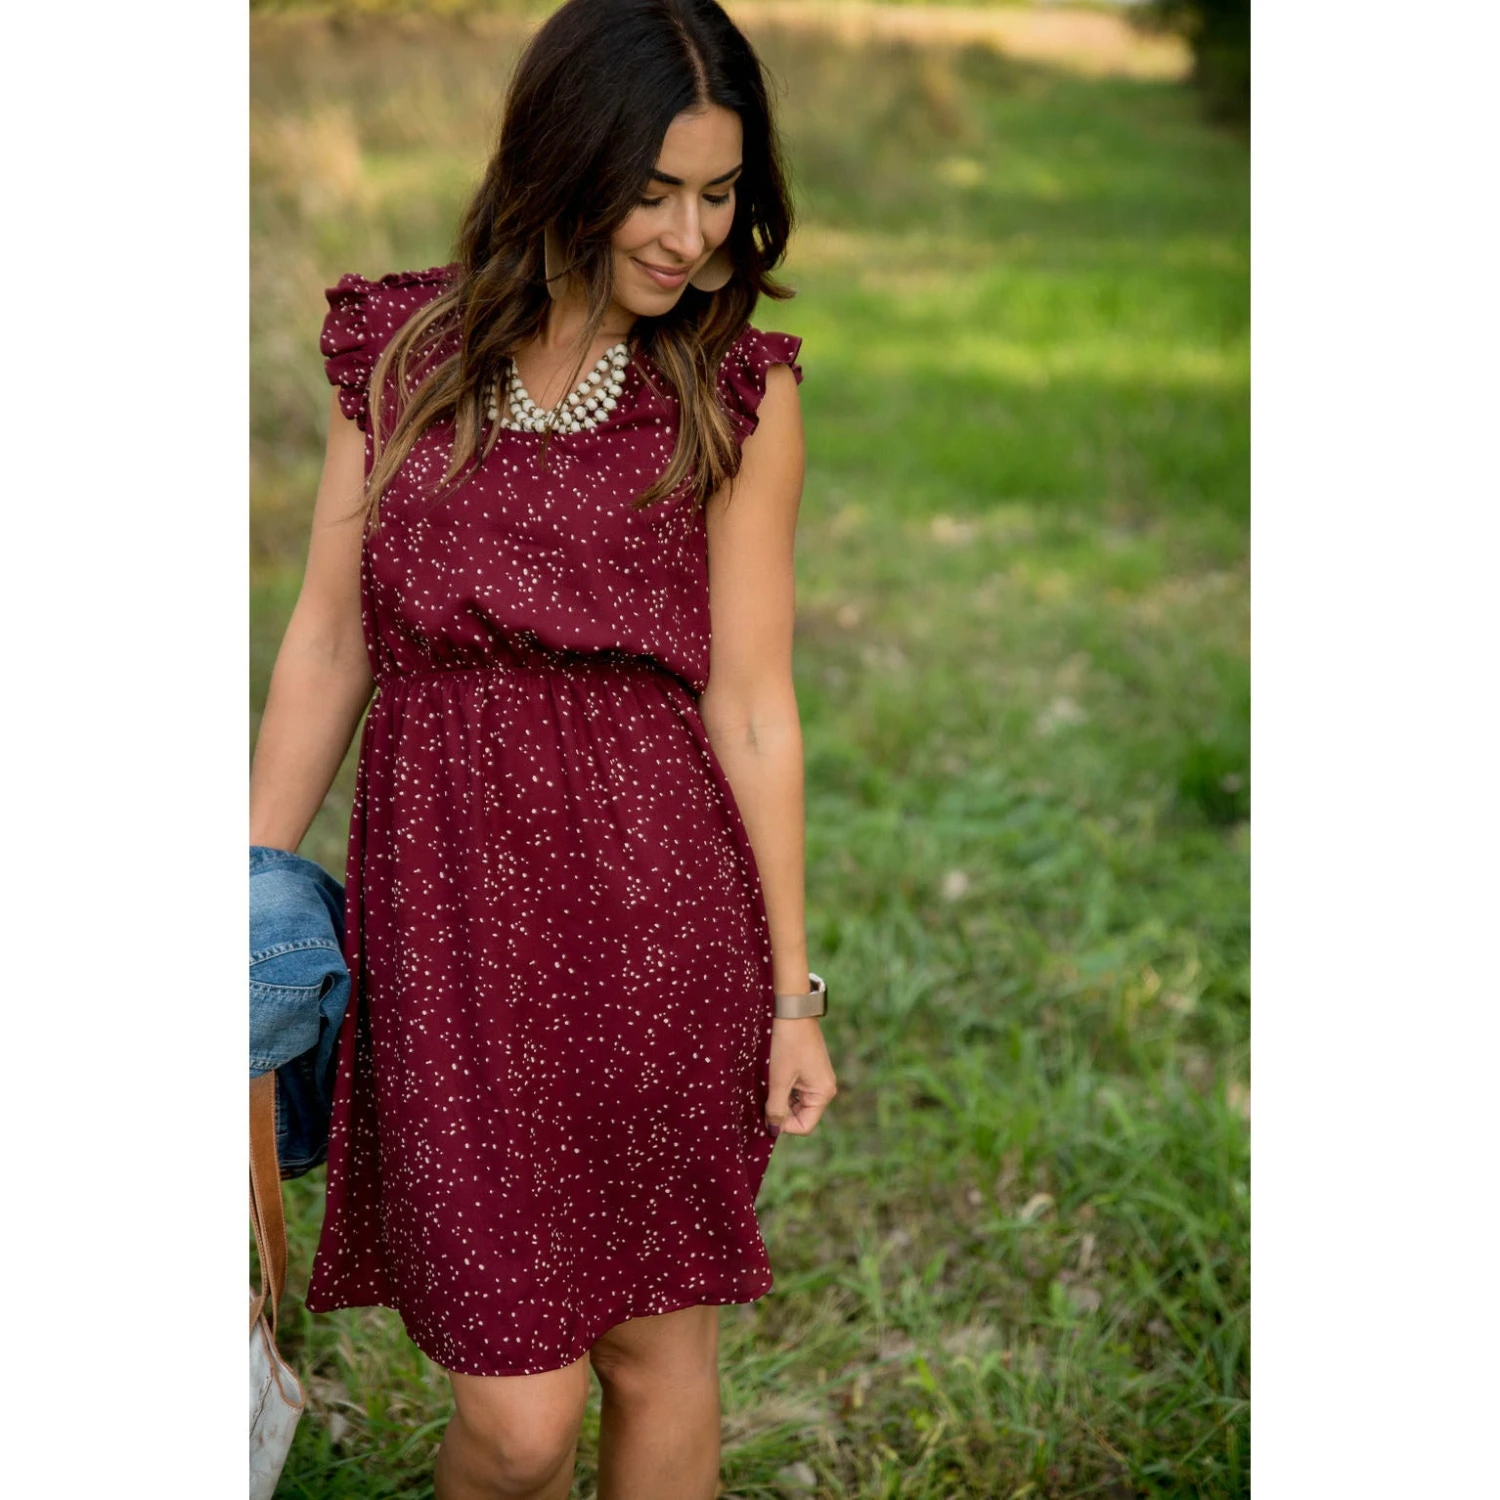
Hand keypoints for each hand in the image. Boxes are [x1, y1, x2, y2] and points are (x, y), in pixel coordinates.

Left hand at [765, 1017, 836, 1138]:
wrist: (790, 1008)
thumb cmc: (786, 1043)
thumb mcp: (778, 1080)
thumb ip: (776, 1108)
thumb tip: (773, 1131)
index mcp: (823, 1093)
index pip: (804, 1126)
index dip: (783, 1125)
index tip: (765, 1113)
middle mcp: (824, 1087)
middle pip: (800, 1114)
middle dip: (780, 1110)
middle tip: (763, 1097)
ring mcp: (816, 1077)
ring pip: (795, 1101)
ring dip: (779, 1097)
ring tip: (767, 1083)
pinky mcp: (807, 1067)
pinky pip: (794, 1087)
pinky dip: (781, 1086)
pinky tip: (771, 1075)